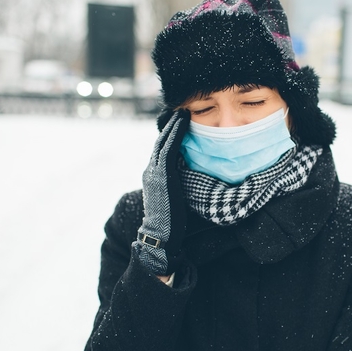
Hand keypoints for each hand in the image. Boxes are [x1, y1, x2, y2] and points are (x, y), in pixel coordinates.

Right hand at [133, 110, 189, 275]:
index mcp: (155, 177)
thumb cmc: (174, 226)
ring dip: (174, 125)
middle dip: (172, 126)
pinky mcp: (161, 174)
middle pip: (162, 141)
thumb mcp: (177, 201)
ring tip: (184, 111)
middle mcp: (151, 171)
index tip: (181, 124)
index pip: (163, 150)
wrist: (160, 239)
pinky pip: (169, 147)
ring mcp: (154, 172)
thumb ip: (184, 188)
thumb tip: (200, 182)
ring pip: (164, 141)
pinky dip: (176, 133)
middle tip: (182, 111)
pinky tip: (184, 122)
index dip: (171, 136)